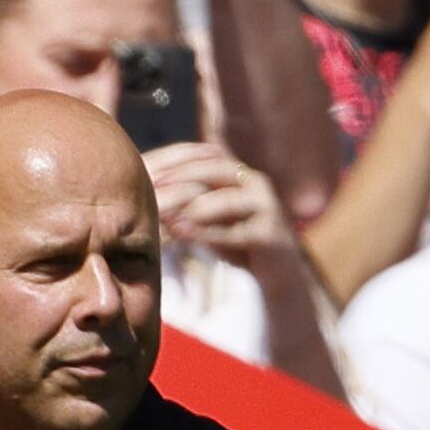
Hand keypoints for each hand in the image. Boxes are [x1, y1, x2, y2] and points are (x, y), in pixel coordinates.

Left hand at [146, 142, 286, 264]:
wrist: (280, 273)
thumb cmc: (240, 244)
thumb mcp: (213, 220)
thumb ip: (191, 206)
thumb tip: (155, 197)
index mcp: (241, 175)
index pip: (208, 156)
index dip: (179, 160)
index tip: (149, 168)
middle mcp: (255, 184)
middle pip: (219, 168)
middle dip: (185, 175)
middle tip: (156, 184)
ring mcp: (266, 207)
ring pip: (229, 199)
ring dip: (197, 206)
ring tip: (168, 214)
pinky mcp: (271, 234)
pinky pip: (238, 231)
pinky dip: (210, 233)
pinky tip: (187, 236)